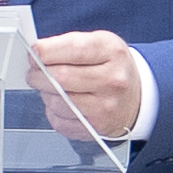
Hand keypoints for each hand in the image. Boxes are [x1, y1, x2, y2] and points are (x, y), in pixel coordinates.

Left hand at [33, 28, 146, 142]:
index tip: (34, 52)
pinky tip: (61, 104)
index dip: (45, 51)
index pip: (73, 49)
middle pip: (61, 78)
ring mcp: (105, 107)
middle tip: (34, 72)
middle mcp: (112, 80)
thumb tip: (37, 53)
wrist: (138, 97)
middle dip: (38, 74)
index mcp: (112, 53)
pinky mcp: (96, 128)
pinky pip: (60, 121)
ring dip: (45, 94)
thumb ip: (69, 44)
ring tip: (50, 88)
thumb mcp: (100, 44)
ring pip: (57, 101)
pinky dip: (53, 112)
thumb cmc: (113, 68)